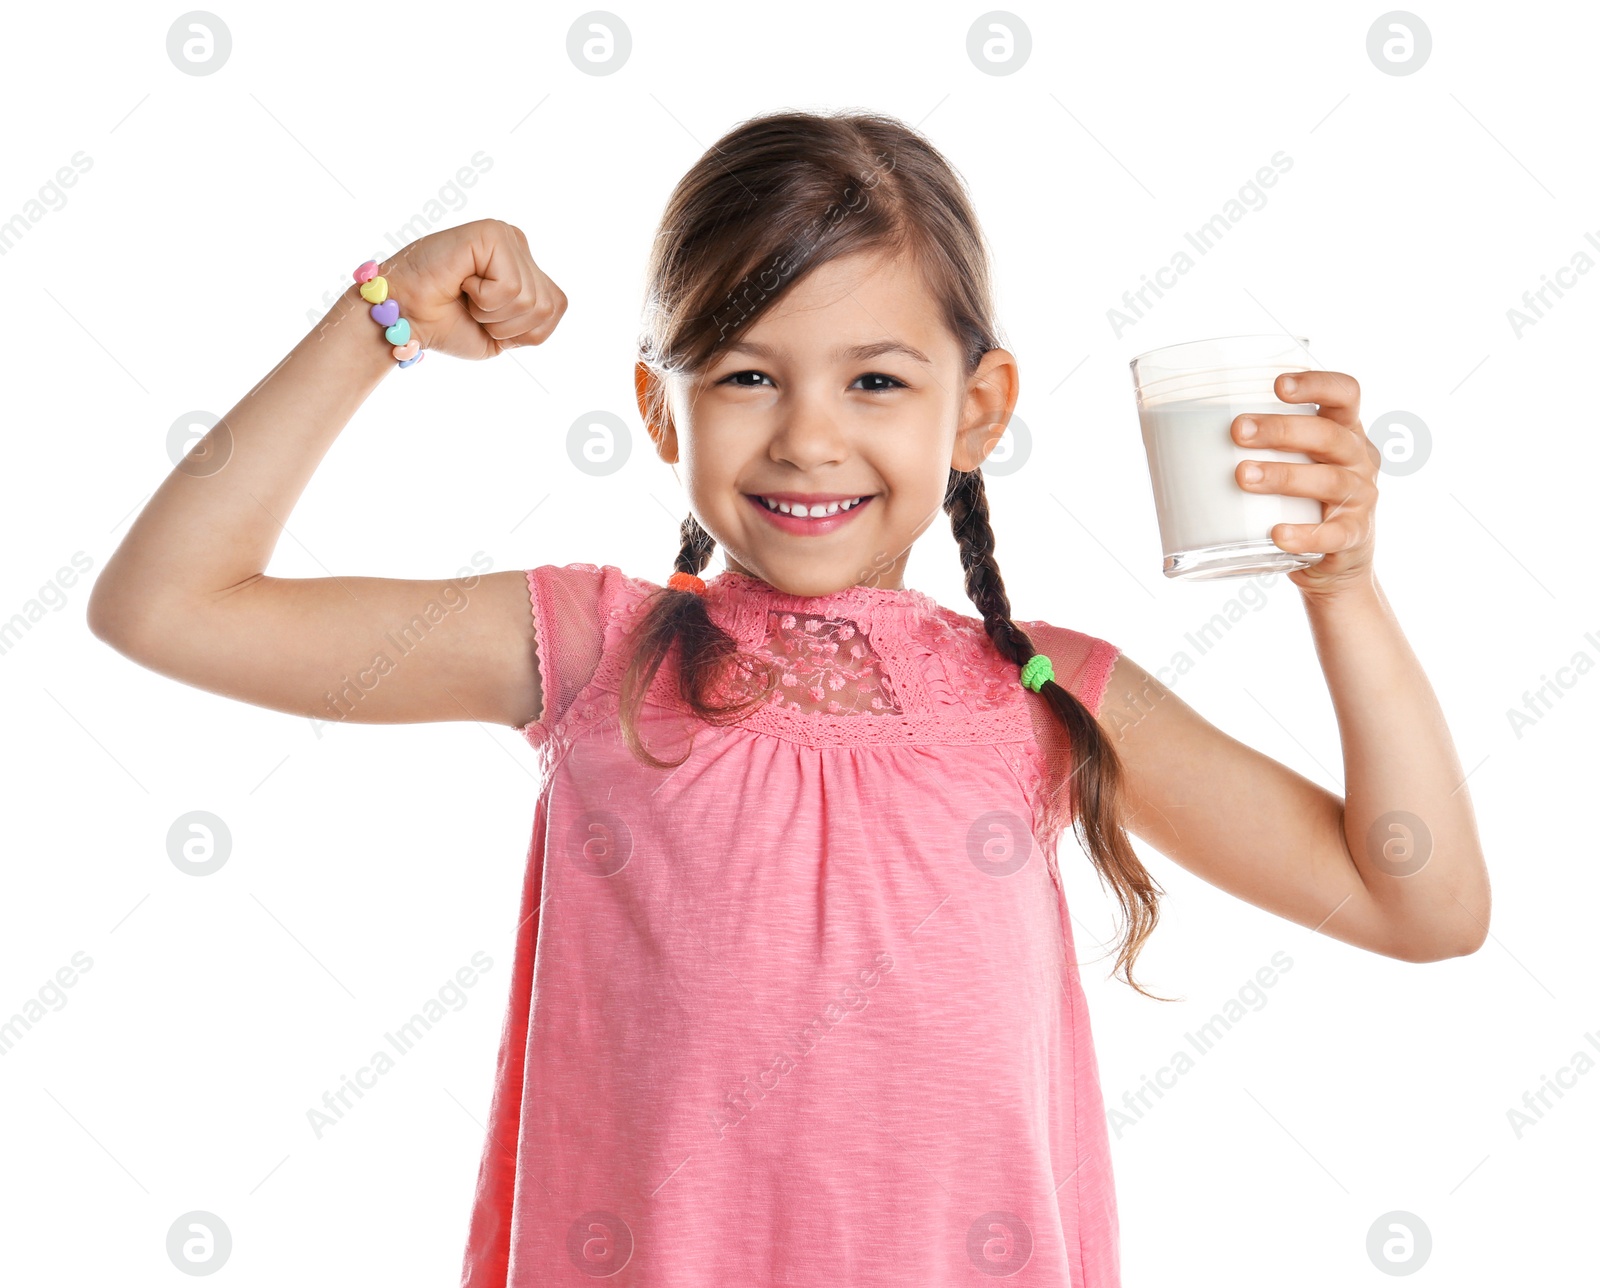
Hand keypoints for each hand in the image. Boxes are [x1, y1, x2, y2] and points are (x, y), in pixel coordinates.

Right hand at [373, 218, 566, 359]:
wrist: (407, 319)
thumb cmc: (448, 325)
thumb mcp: (506, 334)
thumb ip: (537, 318)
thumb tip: (553, 302)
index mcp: (525, 266)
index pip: (556, 308)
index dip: (522, 331)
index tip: (485, 318)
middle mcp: (517, 244)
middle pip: (546, 306)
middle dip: (507, 325)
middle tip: (471, 308)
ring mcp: (505, 236)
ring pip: (529, 299)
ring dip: (492, 313)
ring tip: (465, 296)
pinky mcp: (490, 233)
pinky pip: (510, 287)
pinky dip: (483, 299)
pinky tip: (461, 283)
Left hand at [1231, 370, 1379, 598]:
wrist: (1335, 561)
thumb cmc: (1299, 499)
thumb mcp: (1289, 462)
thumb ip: (1254, 445)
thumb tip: (1167, 437)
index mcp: (1344, 431)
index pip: (1345, 394)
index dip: (1317, 384)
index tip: (1277, 385)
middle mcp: (1359, 458)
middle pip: (1328, 435)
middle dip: (1282, 430)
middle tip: (1238, 430)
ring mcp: (1360, 498)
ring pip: (1328, 480)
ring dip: (1284, 475)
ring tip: (1243, 476)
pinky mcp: (1352, 536)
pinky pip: (1332, 534)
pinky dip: (1304, 534)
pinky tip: (1276, 534)